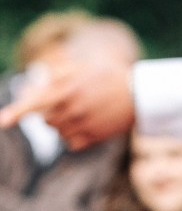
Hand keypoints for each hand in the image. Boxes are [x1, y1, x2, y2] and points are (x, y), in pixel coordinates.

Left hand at [0, 59, 134, 148]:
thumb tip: (29, 88)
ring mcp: (83, 126)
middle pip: (44, 119)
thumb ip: (53, 76)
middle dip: (49, 112)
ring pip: (56, 131)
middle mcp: (73, 109)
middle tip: (66, 101)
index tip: (2, 121)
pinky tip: (86, 123)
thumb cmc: (106, 76)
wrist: (139, 94)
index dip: (16, 112)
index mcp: (67, 90)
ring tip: (80, 111)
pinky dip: (72, 135)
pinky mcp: (92, 138)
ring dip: (61, 123)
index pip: (35, 102)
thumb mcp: (79, 68)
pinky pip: (69, 142)